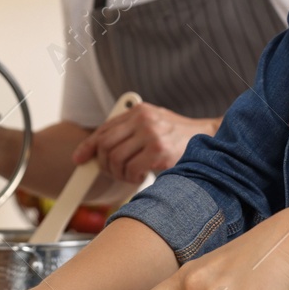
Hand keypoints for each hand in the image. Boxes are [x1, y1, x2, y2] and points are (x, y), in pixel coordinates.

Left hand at [70, 103, 217, 183]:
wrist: (210, 140)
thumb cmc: (178, 136)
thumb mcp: (153, 124)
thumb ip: (129, 131)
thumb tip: (97, 149)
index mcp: (139, 111)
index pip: (104, 129)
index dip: (88, 146)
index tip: (79, 159)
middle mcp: (144, 120)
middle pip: (105, 146)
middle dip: (104, 164)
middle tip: (114, 172)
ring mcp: (152, 135)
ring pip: (116, 160)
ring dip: (120, 174)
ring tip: (132, 175)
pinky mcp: (159, 152)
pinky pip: (131, 170)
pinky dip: (133, 178)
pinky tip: (142, 176)